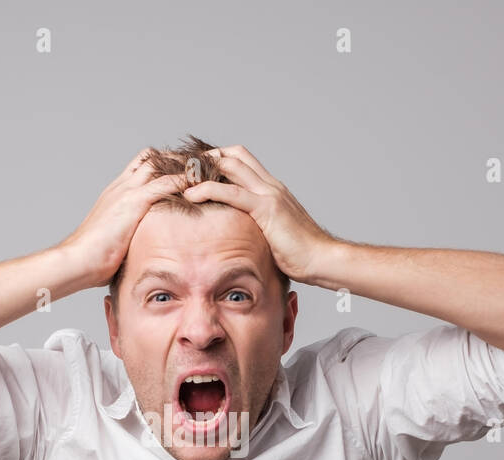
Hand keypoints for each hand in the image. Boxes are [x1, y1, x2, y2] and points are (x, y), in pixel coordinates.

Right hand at [59, 150, 189, 287]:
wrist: (76, 261)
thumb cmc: (91, 260)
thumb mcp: (114, 242)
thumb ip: (128, 238)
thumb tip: (137, 252)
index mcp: (115, 194)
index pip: (140, 166)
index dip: (162, 165)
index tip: (182, 171)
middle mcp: (121, 187)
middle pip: (151, 157)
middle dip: (176, 159)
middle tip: (199, 166)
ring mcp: (126, 192)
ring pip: (159, 163)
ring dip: (183, 165)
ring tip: (206, 169)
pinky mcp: (133, 202)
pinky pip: (165, 183)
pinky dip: (184, 180)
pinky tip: (201, 183)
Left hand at [181, 145, 336, 282]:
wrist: (322, 260)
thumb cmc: (301, 254)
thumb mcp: (274, 235)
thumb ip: (258, 228)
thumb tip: (241, 236)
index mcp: (272, 190)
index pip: (242, 160)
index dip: (218, 160)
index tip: (196, 170)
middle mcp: (271, 185)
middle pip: (234, 154)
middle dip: (206, 156)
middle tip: (183, 168)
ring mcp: (269, 194)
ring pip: (231, 165)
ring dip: (202, 168)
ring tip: (180, 176)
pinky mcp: (267, 208)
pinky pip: (231, 192)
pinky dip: (208, 189)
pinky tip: (190, 195)